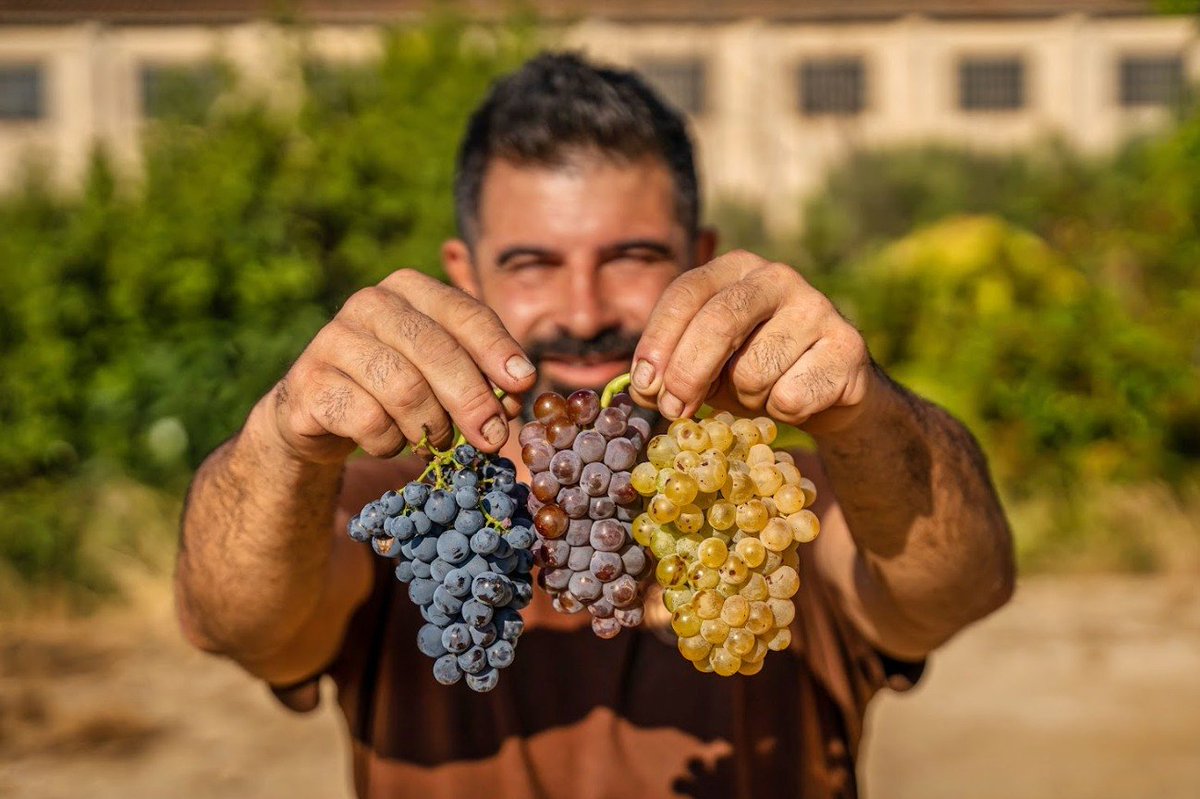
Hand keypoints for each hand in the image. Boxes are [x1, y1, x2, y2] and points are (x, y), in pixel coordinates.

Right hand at [268, 270, 535, 463]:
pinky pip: (369, 421)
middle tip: (493, 438)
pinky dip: (391, 442)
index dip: (498, 349)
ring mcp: (333, 340)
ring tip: (436, 442)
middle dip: (473, 399)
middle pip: (436, 352)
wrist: (319, 413)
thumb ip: (480, 374)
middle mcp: (369, 303)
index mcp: (409, 288)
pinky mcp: (309, 383)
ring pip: (404, 389)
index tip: (524, 383)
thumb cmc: (397, 388)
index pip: (464, 312)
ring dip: (431, 428)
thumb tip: (515, 395)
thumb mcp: (442, 373)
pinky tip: (390, 442)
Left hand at [628, 250, 875, 433]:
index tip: (644, 384)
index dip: (658, 341)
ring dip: (746, 399)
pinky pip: (791, 398)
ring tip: (759, 393)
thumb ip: (670, 367)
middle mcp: (776, 277)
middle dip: (687, 373)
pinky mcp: (847, 347)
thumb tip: (639, 387)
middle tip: (673, 410)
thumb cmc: (753, 369)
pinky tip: (793, 400)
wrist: (827, 390)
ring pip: (754, 370)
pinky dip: (781, 413)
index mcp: (735, 268)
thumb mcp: (707, 362)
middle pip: (719, 323)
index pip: (686, 293)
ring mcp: (817, 308)